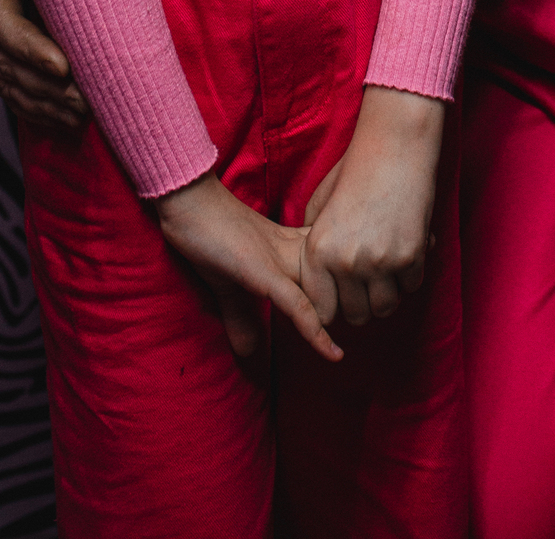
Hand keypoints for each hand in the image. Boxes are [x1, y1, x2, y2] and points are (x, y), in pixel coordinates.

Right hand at [0, 0, 87, 131]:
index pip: (0, 23)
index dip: (30, 50)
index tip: (65, 69)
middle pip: (2, 61)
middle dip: (44, 89)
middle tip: (87, 104)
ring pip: (4, 79)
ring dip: (42, 104)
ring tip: (83, 118)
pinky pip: (7, 83)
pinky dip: (33, 107)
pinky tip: (64, 122)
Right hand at [156, 170, 340, 362]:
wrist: (189, 203)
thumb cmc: (208, 236)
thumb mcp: (228, 285)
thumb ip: (242, 315)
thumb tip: (249, 351)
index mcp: (290, 246)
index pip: (330, 267)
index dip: (345, 287)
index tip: (357, 309)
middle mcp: (293, 251)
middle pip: (336, 279)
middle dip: (352, 303)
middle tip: (365, 327)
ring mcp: (280, 261)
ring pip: (323, 292)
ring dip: (339, 319)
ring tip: (351, 347)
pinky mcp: (264, 272)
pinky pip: (296, 304)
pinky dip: (313, 329)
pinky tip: (331, 351)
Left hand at [301, 86, 443, 328]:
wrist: (393, 148)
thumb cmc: (354, 172)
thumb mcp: (320, 205)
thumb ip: (313, 243)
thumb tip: (317, 280)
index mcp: (318, 250)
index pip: (321, 311)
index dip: (333, 307)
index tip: (341, 296)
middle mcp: (346, 261)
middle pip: (355, 316)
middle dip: (362, 303)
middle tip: (368, 283)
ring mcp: (379, 262)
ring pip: (385, 308)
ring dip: (388, 294)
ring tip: (387, 271)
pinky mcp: (410, 256)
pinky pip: (411, 287)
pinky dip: (410, 275)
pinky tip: (405, 252)